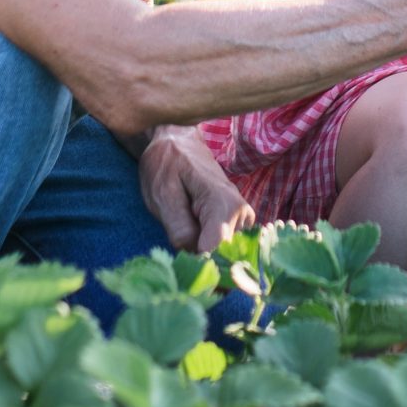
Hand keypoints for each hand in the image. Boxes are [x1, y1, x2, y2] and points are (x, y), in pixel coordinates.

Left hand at [138, 127, 255, 253]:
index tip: (177, 261)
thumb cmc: (167, 165)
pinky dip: (207, 247)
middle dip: (198, 259)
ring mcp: (243, 219)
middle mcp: (241, 213)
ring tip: (184, 227)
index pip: (218, 250)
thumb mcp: (162, 193)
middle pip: (222, 256)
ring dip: (201, 252)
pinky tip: (193, 230)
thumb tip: (195, 254)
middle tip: (175, 240)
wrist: (178, 143)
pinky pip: (224, 248)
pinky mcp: (239, 223)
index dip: (196, 263)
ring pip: (223, 255)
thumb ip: (178, 226)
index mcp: (223, 203)